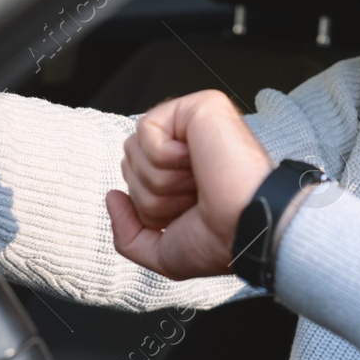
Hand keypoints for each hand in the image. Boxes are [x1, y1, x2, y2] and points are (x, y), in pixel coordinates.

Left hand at [106, 90, 272, 279]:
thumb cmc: (220, 240)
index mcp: (184, 175)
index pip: (134, 180)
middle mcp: (189, 147)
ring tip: (200, 181)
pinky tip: (198, 161)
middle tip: (195, 197)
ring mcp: (195, 124)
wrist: (246, 227)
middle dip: (153, 195)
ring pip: (135, 149)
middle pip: (130, 164)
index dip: (150, 207)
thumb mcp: (164, 253)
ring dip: (163, 179)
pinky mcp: (199, 106)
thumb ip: (128, 235)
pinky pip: (147, 131)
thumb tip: (113, 196)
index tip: (188, 214)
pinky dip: (166, 157)